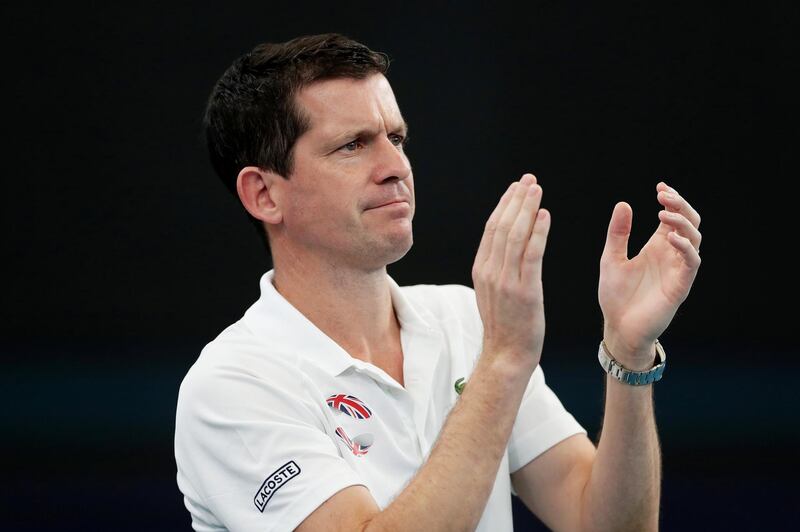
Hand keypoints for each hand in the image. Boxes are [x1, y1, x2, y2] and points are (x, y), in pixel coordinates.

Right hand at [472, 174, 550, 370]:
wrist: (506, 354)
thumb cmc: (505, 326)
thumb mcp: (493, 292)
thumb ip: (497, 268)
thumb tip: (507, 246)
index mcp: (481, 270)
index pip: (492, 229)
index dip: (504, 205)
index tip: (516, 188)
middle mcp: (490, 272)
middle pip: (502, 226)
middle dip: (516, 200)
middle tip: (529, 180)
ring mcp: (506, 281)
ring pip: (515, 236)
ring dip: (526, 209)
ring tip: (536, 190)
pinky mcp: (524, 291)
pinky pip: (531, 255)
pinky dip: (538, 232)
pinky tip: (545, 216)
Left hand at [599, 182, 701, 367]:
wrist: (619, 327)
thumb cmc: (616, 296)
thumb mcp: (611, 258)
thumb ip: (618, 234)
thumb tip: (623, 204)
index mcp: (657, 246)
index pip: (672, 217)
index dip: (672, 200)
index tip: (660, 187)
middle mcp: (671, 255)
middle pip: (689, 223)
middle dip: (681, 206)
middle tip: (664, 196)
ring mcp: (677, 270)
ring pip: (694, 239)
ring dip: (682, 223)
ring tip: (664, 214)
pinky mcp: (680, 286)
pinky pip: (691, 263)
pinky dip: (685, 248)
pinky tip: (671, 238)